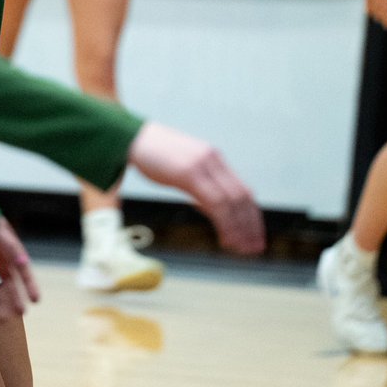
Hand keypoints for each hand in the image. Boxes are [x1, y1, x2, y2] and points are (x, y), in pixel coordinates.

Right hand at [128, 122, 265, 254]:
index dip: (252, 215)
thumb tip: (214, 211)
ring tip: (241, 248)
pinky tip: (225, 238)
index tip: (255, 235)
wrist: (131, 137)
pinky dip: (225, 223)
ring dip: (239, 229)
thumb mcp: (183, 171)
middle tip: (255, 248)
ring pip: (232, 202)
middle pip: (243, 197)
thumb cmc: (153, 155)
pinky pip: (215, 202)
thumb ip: (201, 188)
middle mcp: (213, 160)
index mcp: (214, 158)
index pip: (243, 189)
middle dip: (251, 225)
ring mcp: (203, 165)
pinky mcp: (190, 172)